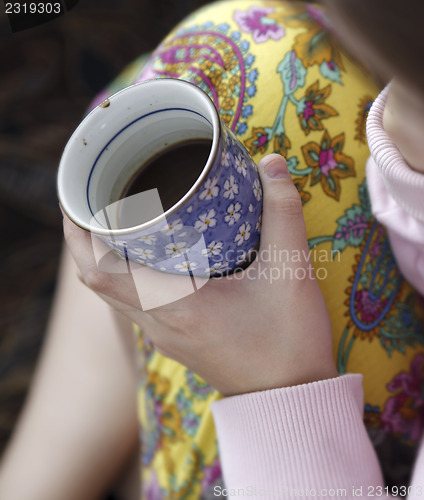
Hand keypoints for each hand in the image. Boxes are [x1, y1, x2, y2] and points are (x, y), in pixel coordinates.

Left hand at [63, 154, 337, 395]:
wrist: (292, 400)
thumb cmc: (289, 341)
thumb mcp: (290, 273)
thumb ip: (282, 213)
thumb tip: (272, 162)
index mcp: (176, 304)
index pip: (99, 270)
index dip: (76, 234)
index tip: (74, 199)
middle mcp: (159, 322)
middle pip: (96, 280)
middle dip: (82, 240)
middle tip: (91, 202)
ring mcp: (165, 335)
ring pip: (114, 294)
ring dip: (103, 259)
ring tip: (114, 223)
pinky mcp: (177, 340)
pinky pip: (134, 304)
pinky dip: (126, 277)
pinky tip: (149, 258)